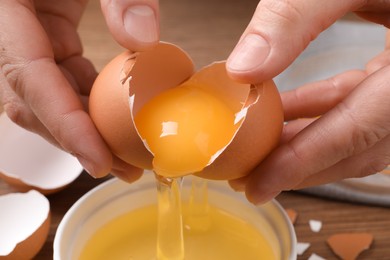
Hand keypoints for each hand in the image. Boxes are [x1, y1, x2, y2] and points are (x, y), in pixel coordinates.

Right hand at [0, 0, 157, 181]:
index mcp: (6, 9)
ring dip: (86, 129)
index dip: (64, 125)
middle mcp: (9, 28)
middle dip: (77, 140)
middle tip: (123, 168)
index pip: (28, 78)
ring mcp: (27, 34)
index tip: (100, 160)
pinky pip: (64, 78)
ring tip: (126, 156)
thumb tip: (143, 41)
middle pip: (34, 100)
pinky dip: (90, 103)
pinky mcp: (48, 35)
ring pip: (48, 96)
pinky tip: (118, 120)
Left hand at [226, 0, 389, 203]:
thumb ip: (296, 16)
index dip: (307, 162)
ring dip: (310, 144)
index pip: (359, 131)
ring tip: (262, 153)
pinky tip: (287, 113)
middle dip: (304, 167)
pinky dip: (322, 113)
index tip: (260, 184)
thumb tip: (242, 68)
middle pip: (361, 147)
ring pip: (362, 133)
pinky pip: (362, 106)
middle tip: (253, 180)